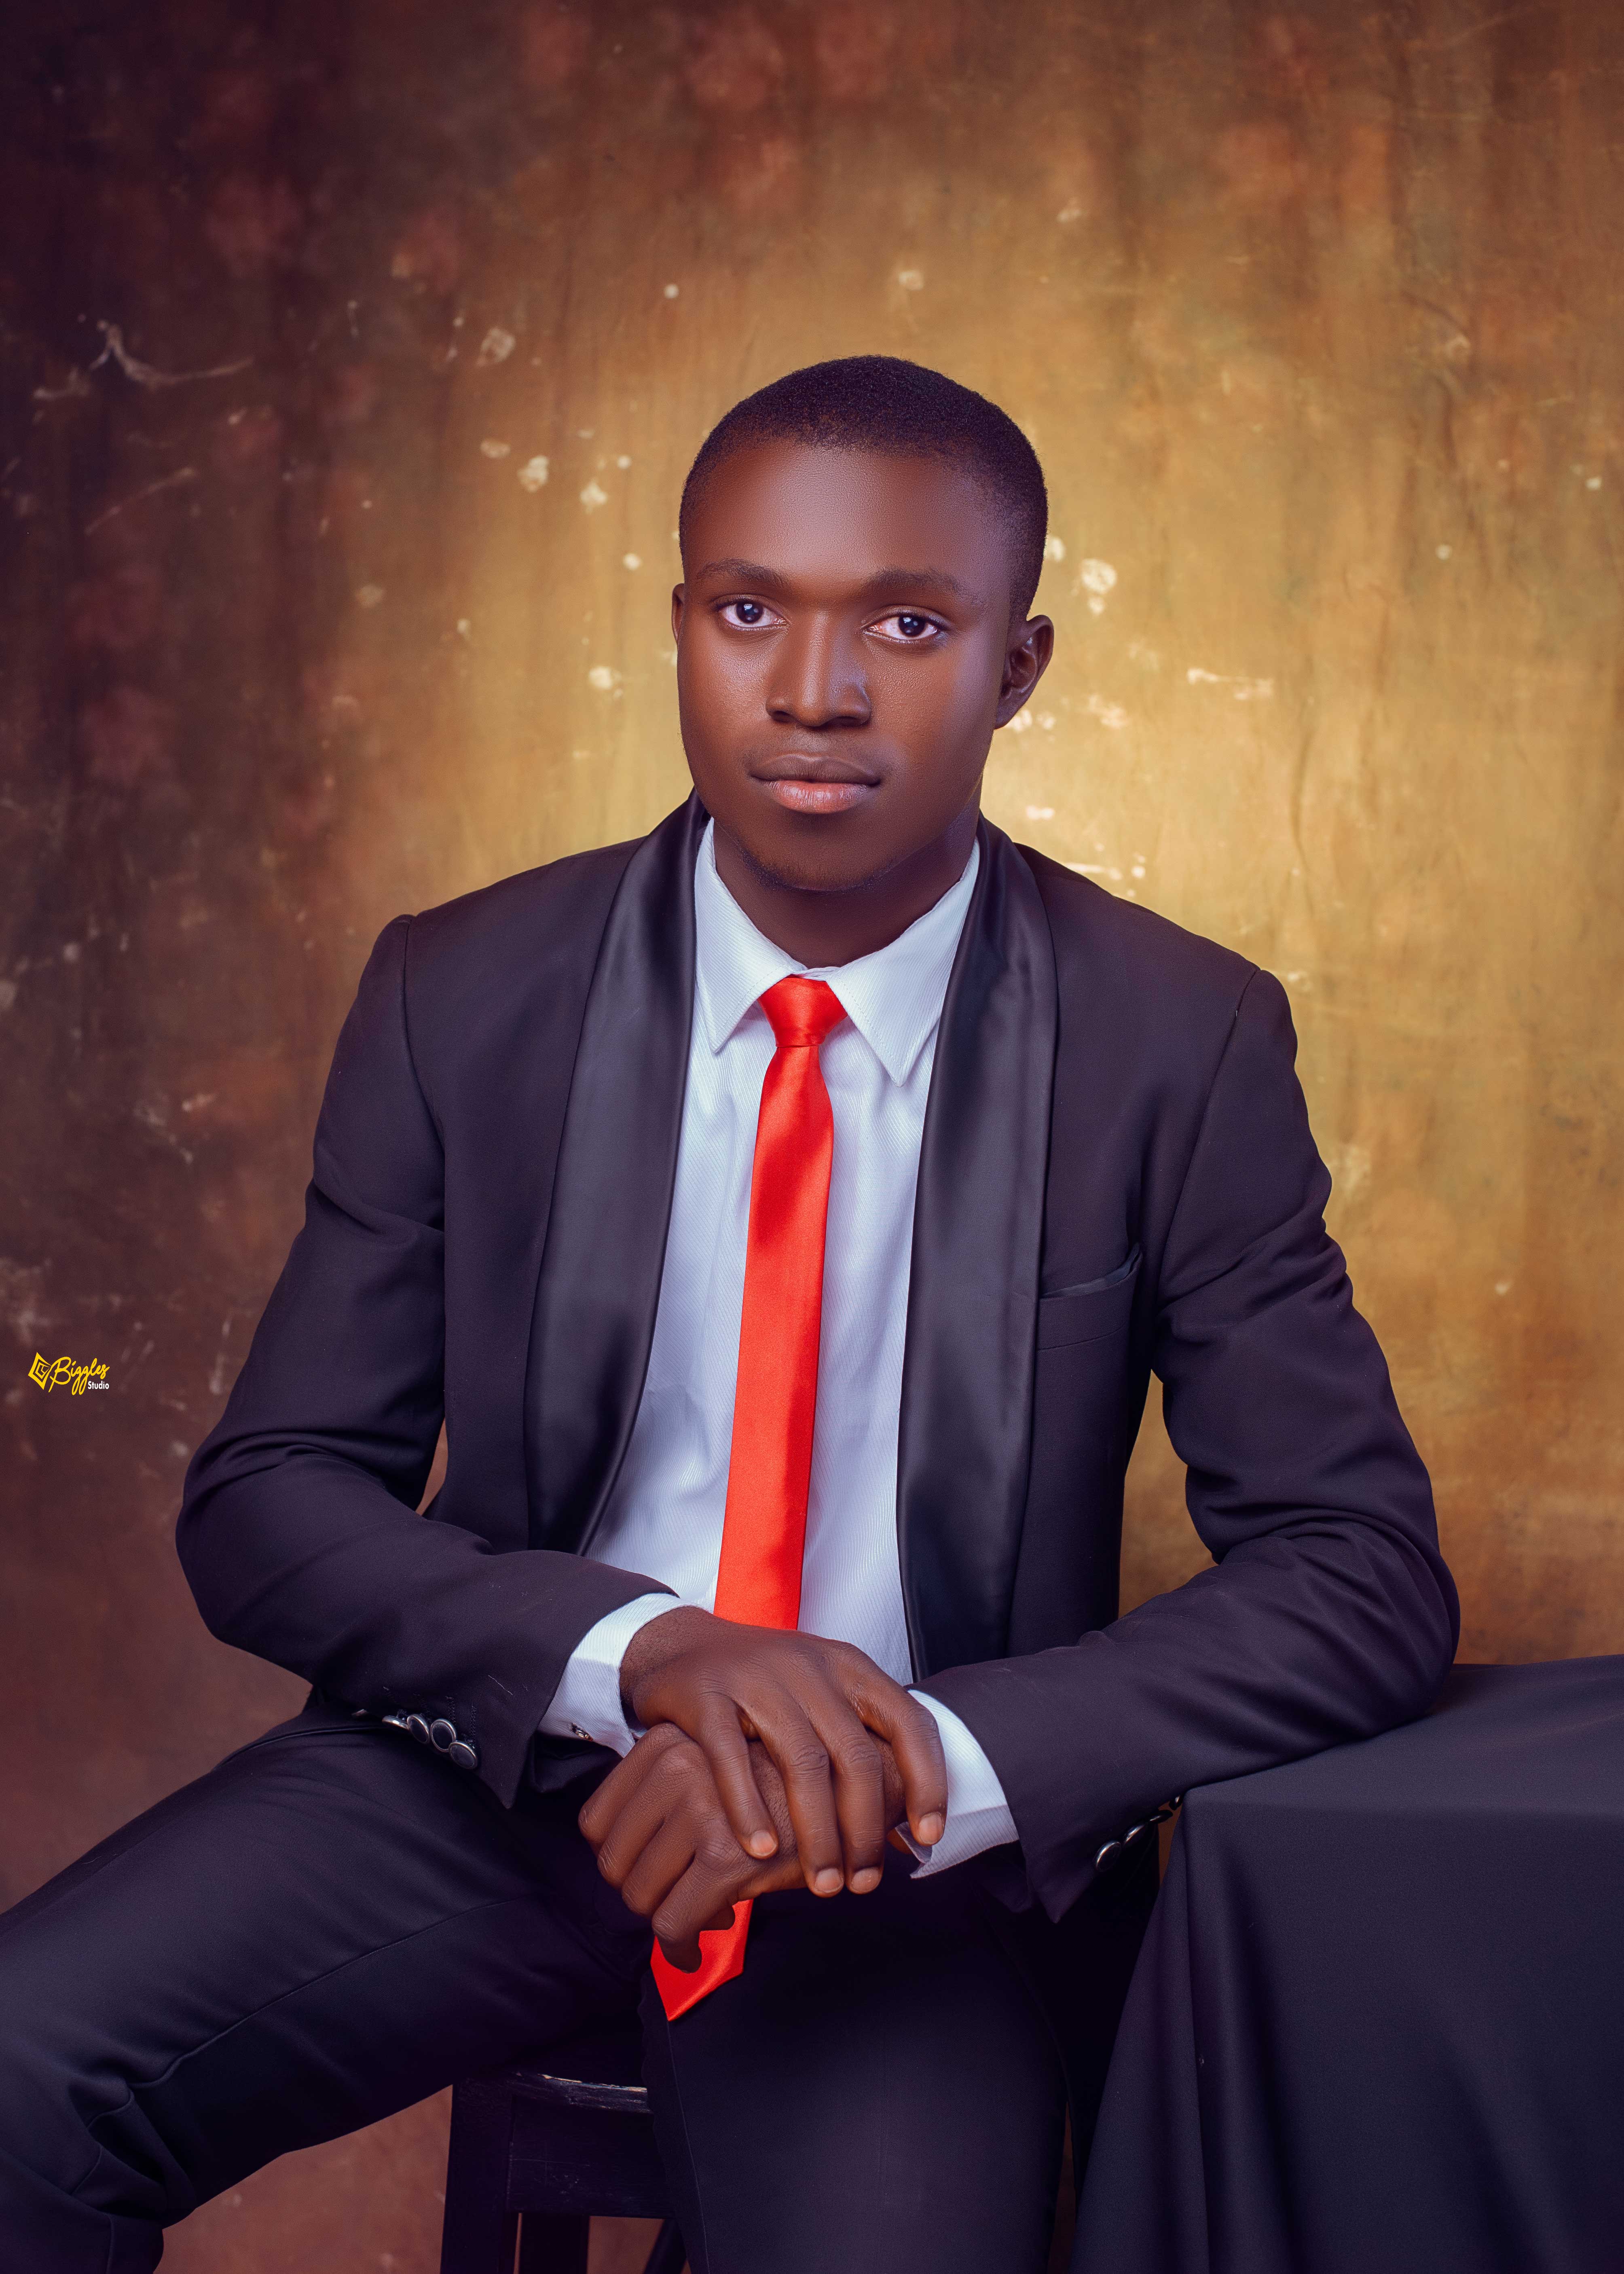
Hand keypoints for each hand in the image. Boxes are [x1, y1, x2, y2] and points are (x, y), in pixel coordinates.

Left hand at [579, 1723, 807, 1970]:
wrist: (855, 1788)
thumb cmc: (783, 1787)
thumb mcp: (715, 1767)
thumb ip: (666, 1795)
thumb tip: (623, 1863)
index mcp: (666, 1742)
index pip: (595, 1821)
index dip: (615, 1858)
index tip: (641, 1874)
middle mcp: (676, 1766)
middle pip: (613, 1861)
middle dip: (639, 1894)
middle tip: (669, 1902)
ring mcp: (701, 1809)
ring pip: (640, 1895)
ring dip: (662, 1919)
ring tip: (690, 1920)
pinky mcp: (727, 1857)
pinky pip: (674, 1923)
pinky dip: (679, 1948)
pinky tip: (694, 1950)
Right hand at [618, 1607, 946, 1899]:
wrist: (680, 1644)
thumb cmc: (766, 1685)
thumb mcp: (824, 1694)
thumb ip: (863, 1745)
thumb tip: (910, 1826)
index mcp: (850, 1667)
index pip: (910, 1721)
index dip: (927, 1781)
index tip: (929, 1835)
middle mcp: (810, 1667)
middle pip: (855, 1754)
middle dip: (866, 1827)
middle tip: (864, 1882)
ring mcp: (757, 1677)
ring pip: (802, 1762)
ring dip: (818, 1832)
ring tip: (823, 1884)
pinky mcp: (707, 1694)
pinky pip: (731, 1758)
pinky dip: (749, 1808)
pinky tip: (761, 1850)